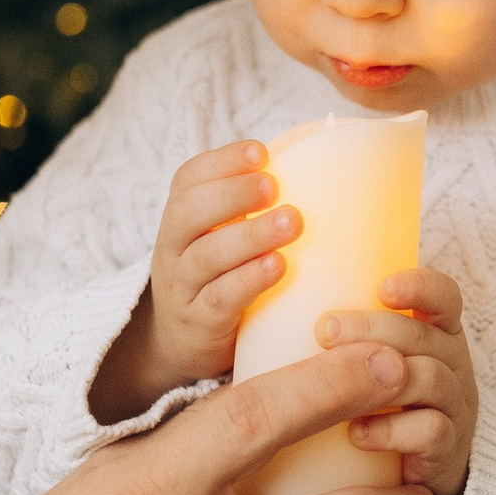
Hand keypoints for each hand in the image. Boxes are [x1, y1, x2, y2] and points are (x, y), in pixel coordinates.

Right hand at [91, 141, 298, 421]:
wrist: (178, 342)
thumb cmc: (216, 277)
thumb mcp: (219, 237)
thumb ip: (251, 209)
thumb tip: (321, 172)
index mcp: (181, 218)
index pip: (188, 179)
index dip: (222, 161)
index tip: (260, 152)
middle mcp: (174, 249)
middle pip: (189, 212)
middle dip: (233, 194)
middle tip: (274, 186)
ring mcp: (183, 288)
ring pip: (207, 257)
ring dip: (250, 235)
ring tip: (291, 222)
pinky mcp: (200, 324)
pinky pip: (220, 299)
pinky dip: (249, 280)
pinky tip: (278, 266)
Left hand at [319, 268, 477, 494]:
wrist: (403, 481)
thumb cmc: (370, 408)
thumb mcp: (356, 364)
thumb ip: (335, 337)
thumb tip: (267, 300)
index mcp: (433, 336)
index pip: (444, 298)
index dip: (421, 287)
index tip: (382, 288)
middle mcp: (450, 367)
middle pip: (429, 335)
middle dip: (376, 328)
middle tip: (324, 329)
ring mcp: (453, 410)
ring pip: (433, 378)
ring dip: (381, 377)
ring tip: (332, 386)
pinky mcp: (447, 453)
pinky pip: (431, 431)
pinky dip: (392, 429)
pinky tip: (357, 434)